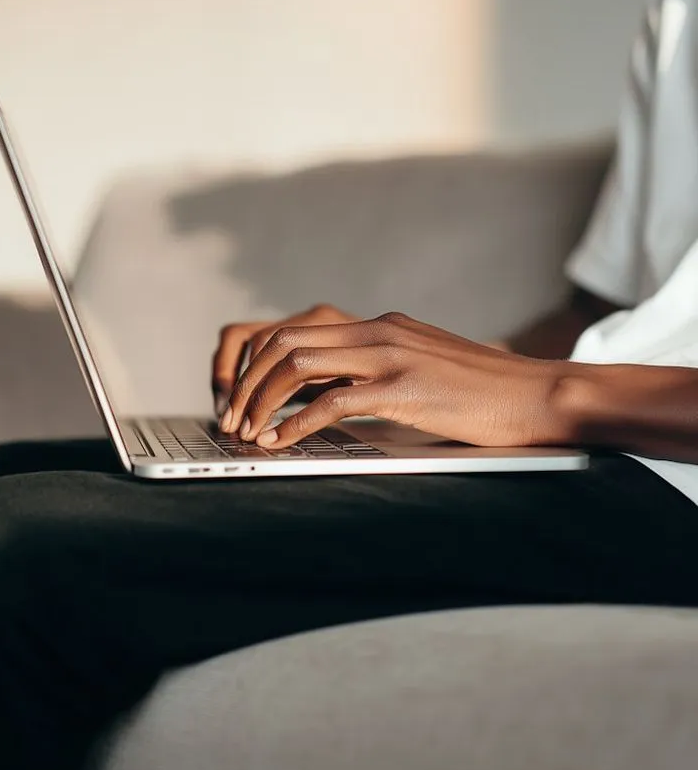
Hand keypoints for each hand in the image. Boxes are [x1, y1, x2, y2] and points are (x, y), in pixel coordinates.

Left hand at [220, 312, 567, 449]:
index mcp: (382, 326)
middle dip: (248, 380)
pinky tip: (280, 444)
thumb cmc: (486, 393)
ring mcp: (391, 356)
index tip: (245, 397)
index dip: (260, 362)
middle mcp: (380, 332)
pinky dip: (295, 424)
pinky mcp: (403, 389)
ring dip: (262, 401)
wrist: (537, 394)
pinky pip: (331, 402)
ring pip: (298, 364)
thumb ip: (386, 370)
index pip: (299, 329)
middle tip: (233, 418)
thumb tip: (341, 395)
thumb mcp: (426, 367)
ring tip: (248, 433)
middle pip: (286, 341)